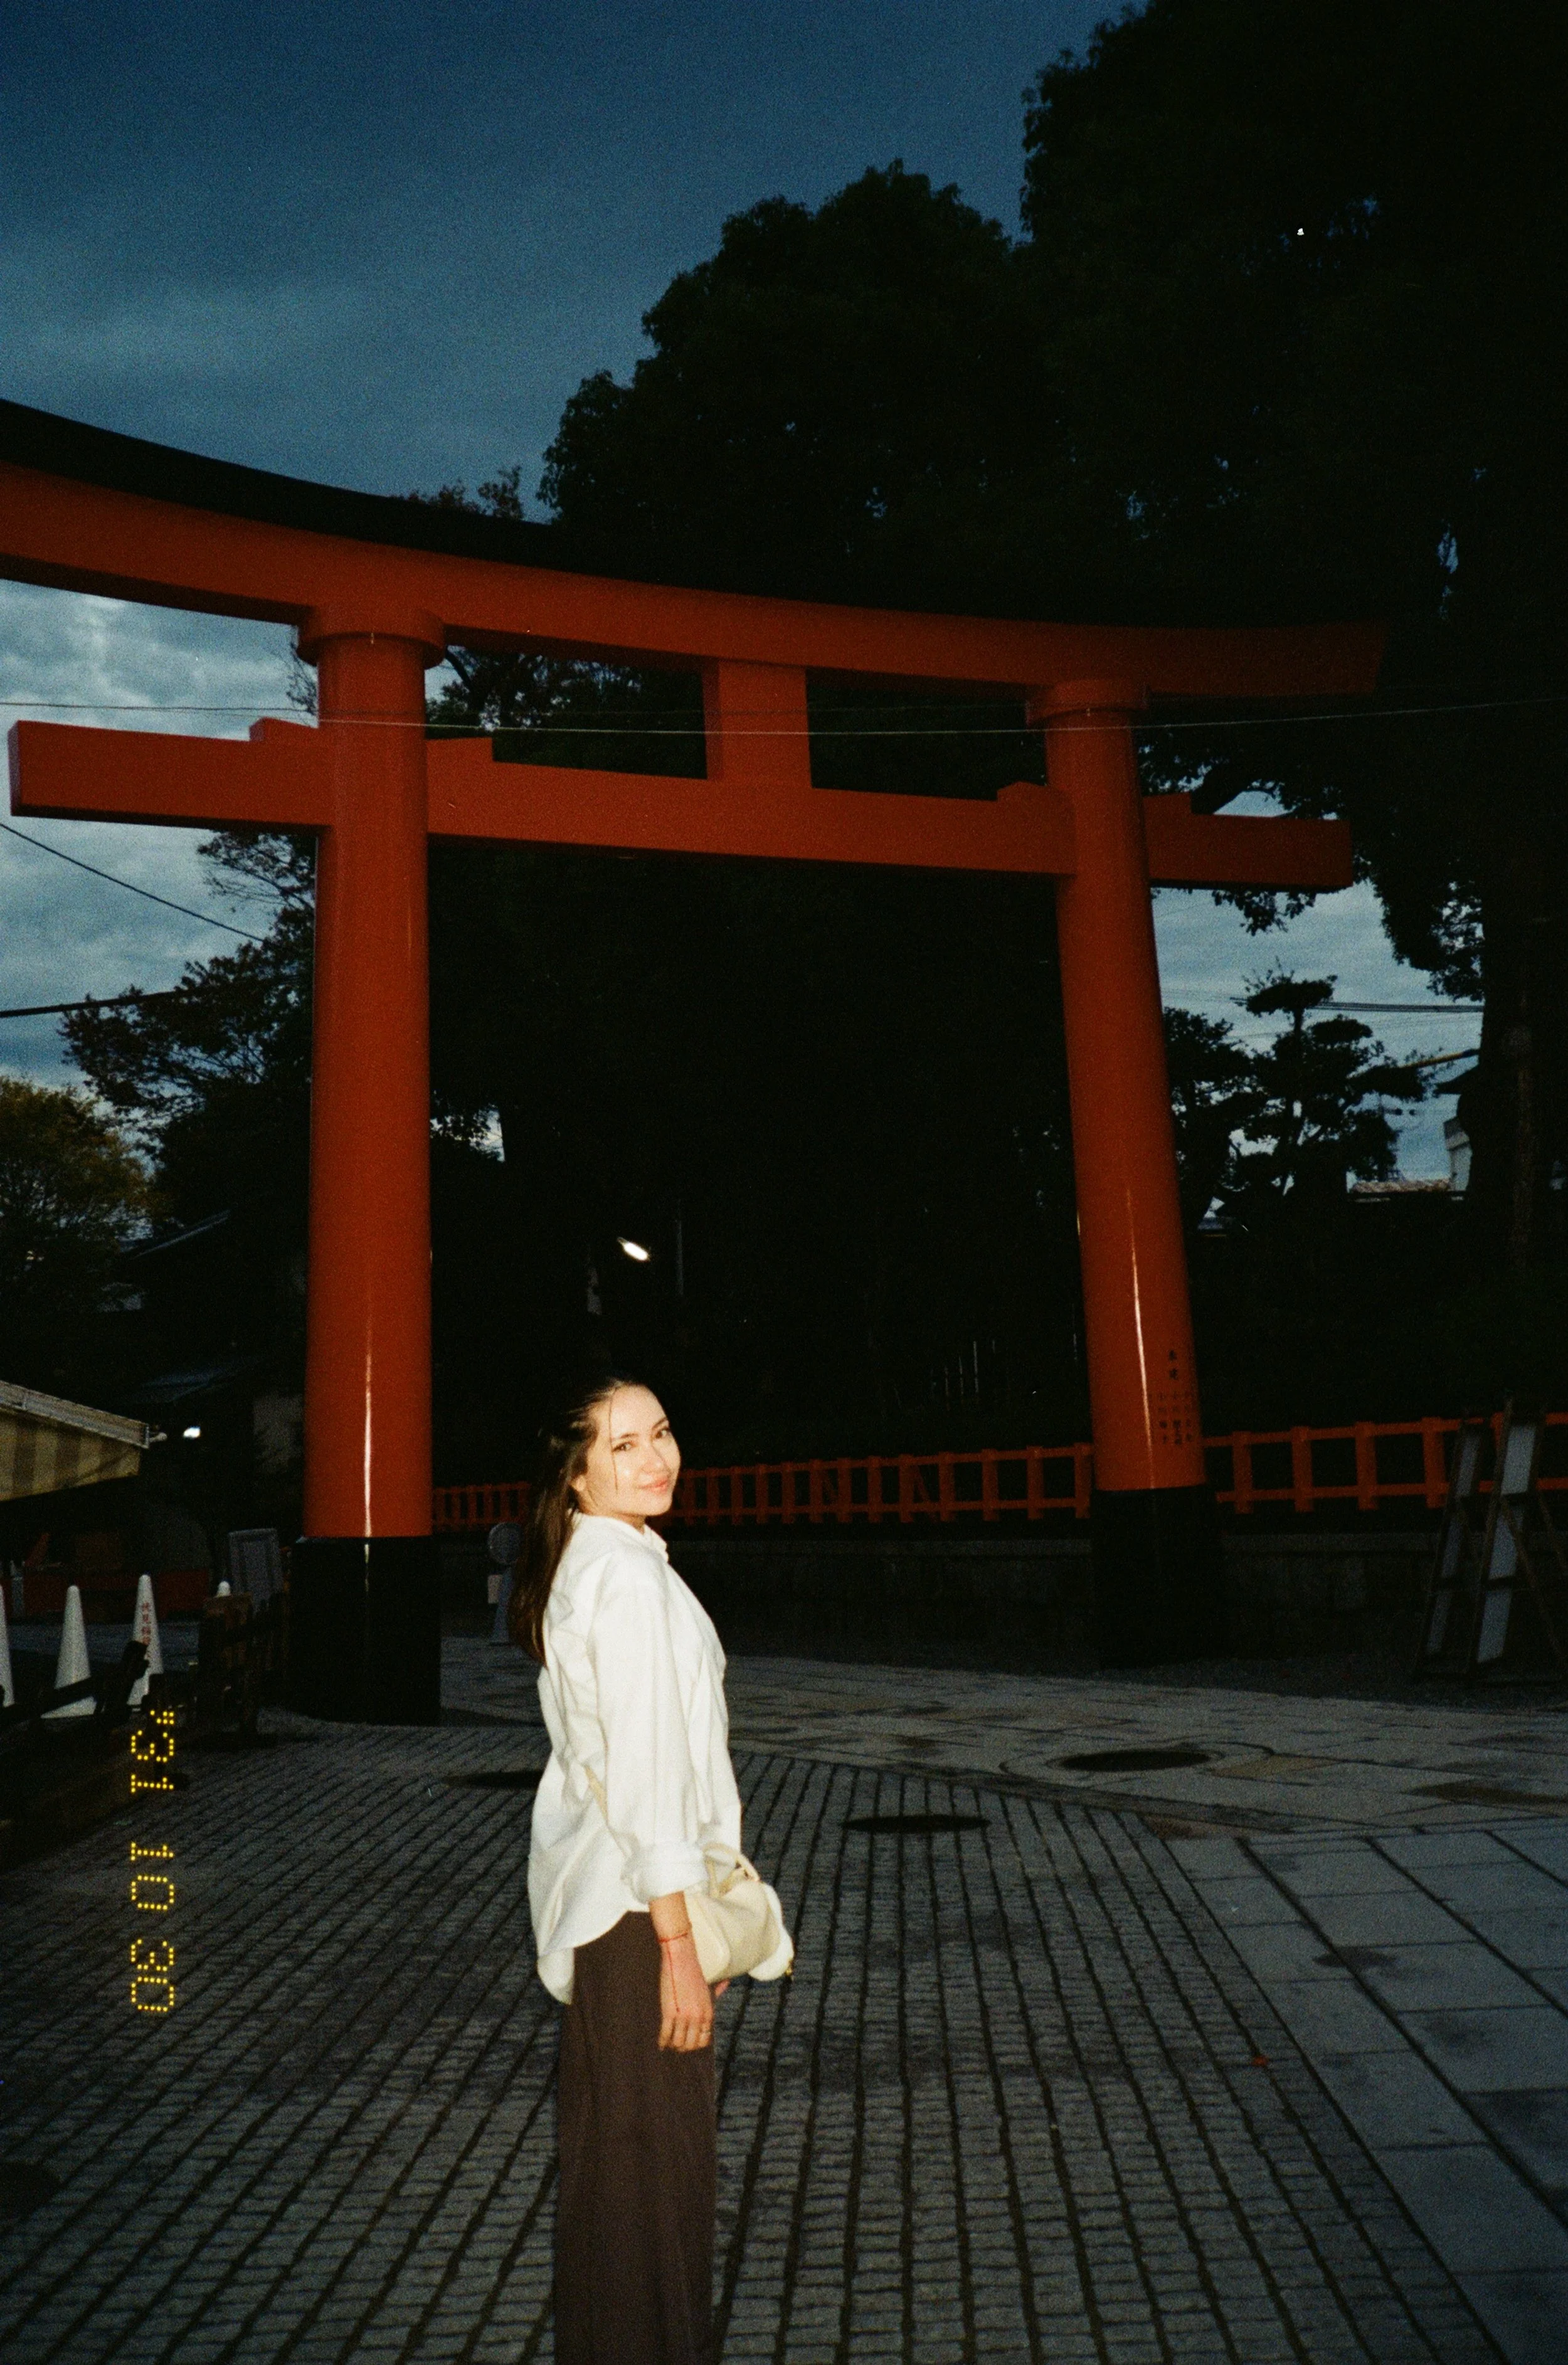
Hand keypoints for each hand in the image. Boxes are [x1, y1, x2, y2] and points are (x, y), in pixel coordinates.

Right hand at [657, 1932, 713, 2049]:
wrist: (681, 1957)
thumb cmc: (693, 1969)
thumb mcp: (708, 1983)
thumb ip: (718, 1990)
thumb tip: (726, 1983)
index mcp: (708, 2012)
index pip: (703, 2040)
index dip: (694, 2044)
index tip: (687, 2042)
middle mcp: (698, 2017)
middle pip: (690, 2045)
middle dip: (682, 2047)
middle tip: (675, 2044)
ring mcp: (684, 2016)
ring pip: (678, 2043)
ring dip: (672, 2045)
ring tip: (668, 2042)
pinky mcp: (670, 2012)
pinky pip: (666, 2034)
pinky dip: (662, 2041)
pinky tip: (661, 2042)